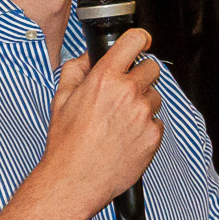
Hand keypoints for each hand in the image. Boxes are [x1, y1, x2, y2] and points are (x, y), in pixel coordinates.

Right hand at [35, 28, 162, 219]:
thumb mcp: (61, 99)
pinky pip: (157, 122)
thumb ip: (75, 70)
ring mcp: (143, 115)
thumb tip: (87, 57)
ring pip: (155, 96)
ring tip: (120, 121)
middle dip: (140, 76)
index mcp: (105, 78)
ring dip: (143, 103)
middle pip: (151, 67)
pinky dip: (146, 127)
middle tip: (125, 91)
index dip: (139, 39)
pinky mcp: (153, 136)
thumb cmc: (66, 143)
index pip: (134, 41)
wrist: (75, 180)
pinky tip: (126, 137)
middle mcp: (128, 93)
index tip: (140, 42)